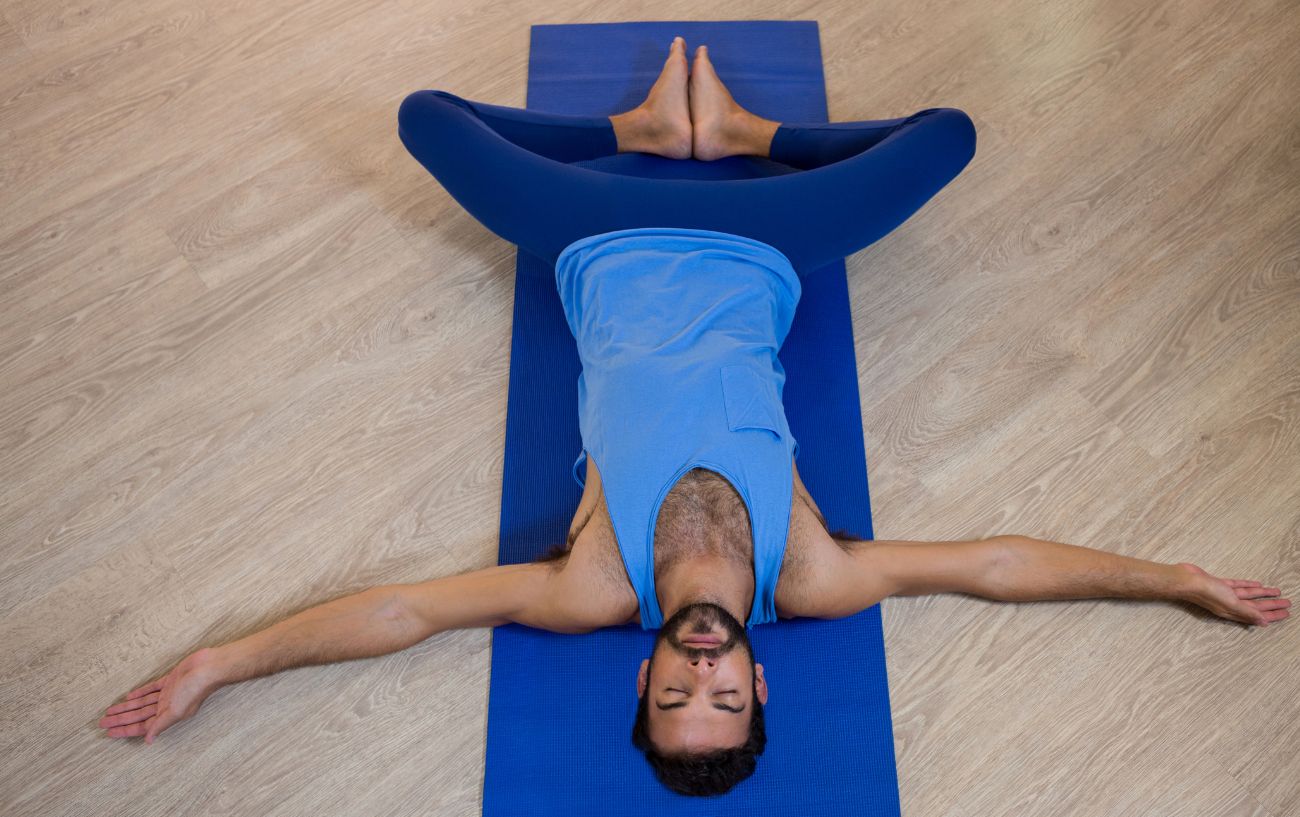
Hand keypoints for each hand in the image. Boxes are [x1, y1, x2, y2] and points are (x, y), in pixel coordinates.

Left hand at [99, 647, 223, 743]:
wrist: (208, 668)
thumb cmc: (195, 690)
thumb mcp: (176, 711)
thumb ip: (161, 725)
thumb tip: (148, 741)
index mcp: (168, 716)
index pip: (142, 726)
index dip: (125, 730)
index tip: (110, 732)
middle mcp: (166, 707)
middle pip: (138, 715)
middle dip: (120, 719)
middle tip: (103, 722)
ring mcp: (168, 693)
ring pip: (142, 703)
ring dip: (126, 707)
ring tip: (110, 711)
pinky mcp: (170, 681)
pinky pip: (151, 689)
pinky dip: (140, 693)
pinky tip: (129, 696)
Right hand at [1175, 563, 1290, 626]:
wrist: (1187, 580)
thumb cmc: (1207, 593)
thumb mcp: (1230, 603)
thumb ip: (1247, 612)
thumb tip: (1264, 623)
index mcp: (1233, 611)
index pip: (1258, 614)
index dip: (1272, 614)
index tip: (1286, 613)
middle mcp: (1230, 604)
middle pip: (1256, 606)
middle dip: (1271, 605)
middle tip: (1287, 603)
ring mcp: (1225, 594)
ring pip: (1249, 595)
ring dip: (1263, 594)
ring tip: (1277, 592)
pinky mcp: (1220, 584)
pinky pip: (1238, 585)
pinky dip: (1248, 585)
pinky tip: (1257, 584)